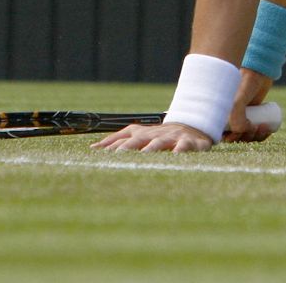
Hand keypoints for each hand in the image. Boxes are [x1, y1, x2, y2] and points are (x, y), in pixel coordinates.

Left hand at [91, 121, 212, 152]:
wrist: (193, 127)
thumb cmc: (161, 136)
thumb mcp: (140, 135)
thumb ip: (118, 140)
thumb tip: (93, 148)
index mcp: (141, 133)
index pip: (123, 137)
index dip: (110, 144)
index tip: (96, 153)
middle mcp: (154, 134)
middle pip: (138, 139)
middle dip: (127, 147)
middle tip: (116, 157)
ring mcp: (171, 137)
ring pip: (159, 142)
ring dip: (151, 149)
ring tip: (144, 156)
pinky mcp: (188, 143)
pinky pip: (183, 146)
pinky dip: (179, 151)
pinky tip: (175, 156)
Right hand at [223, 68, 277, 142]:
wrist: (258, 71)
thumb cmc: (243, 84)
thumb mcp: (237, 101)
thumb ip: (235, 117)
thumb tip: (242, 132)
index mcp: (218, 114)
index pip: (223, 134)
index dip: (233, 138)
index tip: (243, 132)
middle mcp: (227, 116)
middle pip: (237, 136)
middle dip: (247, 137)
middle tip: (256, 128)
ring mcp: (240, 116)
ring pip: (247, 134)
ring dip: (255, 137)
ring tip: (264, 128)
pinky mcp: (252, 114)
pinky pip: (255, 130)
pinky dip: (261, 134)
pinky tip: (267, 131)